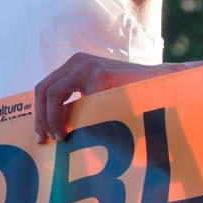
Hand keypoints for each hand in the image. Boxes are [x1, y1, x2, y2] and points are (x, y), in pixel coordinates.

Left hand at [34, 53, 178, 143]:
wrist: (163, 86)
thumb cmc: (130, 98)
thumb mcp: (97, 97)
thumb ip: (76, 103)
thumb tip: (49, 128)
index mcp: (75, 66)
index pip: (44, 88)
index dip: (39, 113)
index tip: (42, 136)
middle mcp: (78, 62)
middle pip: (42, 89)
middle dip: (40, 117)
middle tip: (45, 140)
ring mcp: (88, 66)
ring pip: (53, 94)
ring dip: (51, 118)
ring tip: (61, 137)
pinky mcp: (100, 75)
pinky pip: (75, 102)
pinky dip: (70, 120)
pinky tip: (76, 132)